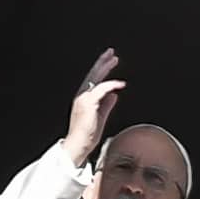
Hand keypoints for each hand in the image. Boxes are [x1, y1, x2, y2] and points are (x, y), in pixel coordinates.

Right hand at [61, 48, 126, 166]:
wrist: (79, 145)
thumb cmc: (87, 136)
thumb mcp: (100, 117)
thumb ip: (106, 105)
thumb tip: (114, 95)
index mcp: (83, 99)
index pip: (92, 81)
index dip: (100, 70)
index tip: (108, 62)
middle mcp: (81, 96)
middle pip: (92, 75)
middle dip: (102, 63)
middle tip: (111, 53)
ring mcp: (83, 98)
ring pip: (95, 78)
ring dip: (105, 67)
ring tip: (114, 59)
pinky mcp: (88, 103)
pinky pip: (101, 89)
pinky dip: (112, 85)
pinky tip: (121, 84)